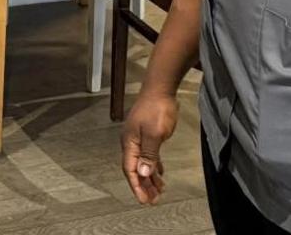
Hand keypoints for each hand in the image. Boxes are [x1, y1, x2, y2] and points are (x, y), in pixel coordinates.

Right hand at [120, 90, 178, 204]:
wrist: (160, 89)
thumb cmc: (157, 109)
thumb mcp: (154, 134)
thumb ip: (148, 155)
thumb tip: (141, 173)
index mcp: (129, 143)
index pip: (130, 170)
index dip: (137, 186)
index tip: (145, 201)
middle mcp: (131, 142)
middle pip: (135, 169)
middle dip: (143, 186)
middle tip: (153, 200)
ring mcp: (138, 138)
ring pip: (142, 163)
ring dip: (149, 177)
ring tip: (158, 191)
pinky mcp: (147, 134)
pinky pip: (148, 156)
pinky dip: (153, 166)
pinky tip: (159, 173)